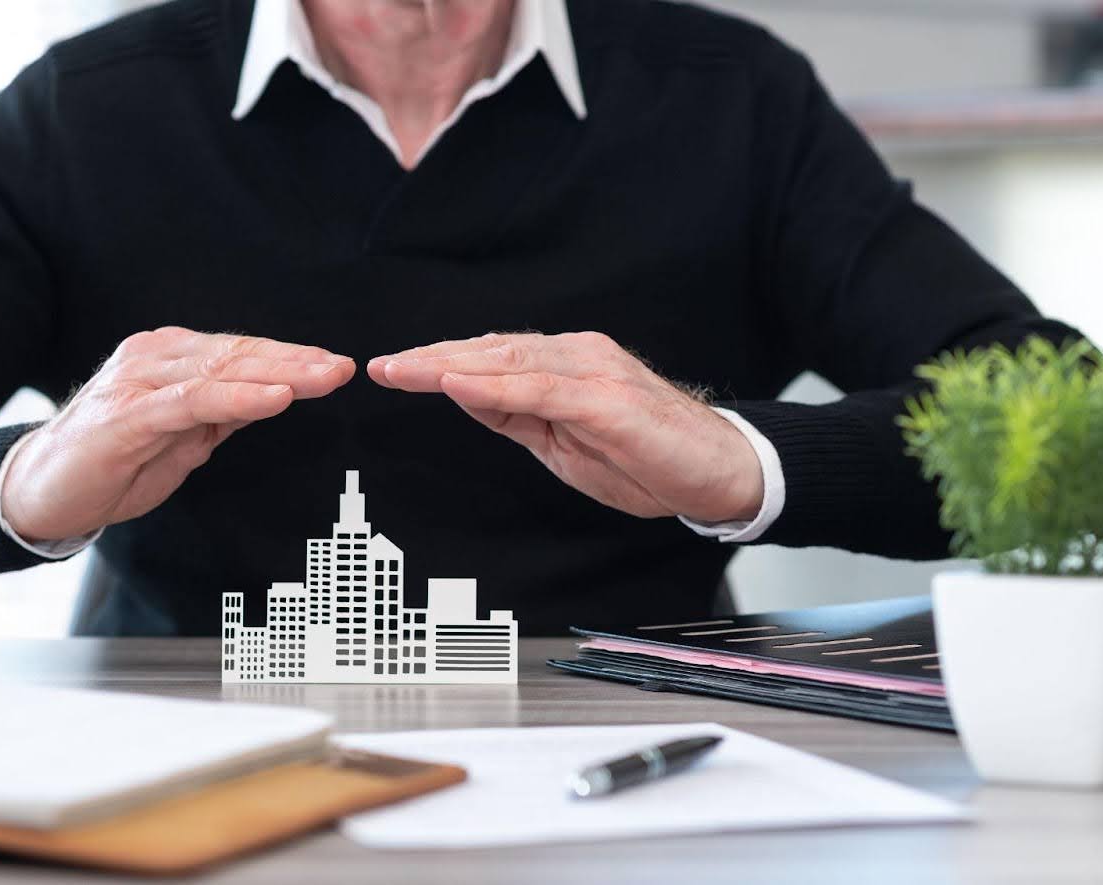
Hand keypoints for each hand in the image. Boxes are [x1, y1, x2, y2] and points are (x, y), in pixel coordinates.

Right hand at [2, 327, 353, 541]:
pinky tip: (275, 400)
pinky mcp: (128, 415)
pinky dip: (239, 399)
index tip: (334, 365)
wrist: (39, 493)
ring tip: (322, 378)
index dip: (290, 358)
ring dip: (279, 374)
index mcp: (169, 361)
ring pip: (222, 370)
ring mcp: (138, 383)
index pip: (239, 353)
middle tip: (343, 368)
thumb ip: (220, 415)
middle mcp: (153, 358)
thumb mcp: (181, 440)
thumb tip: (271, 397)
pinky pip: (193, 402)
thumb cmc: (109, 466)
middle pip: (238, 355)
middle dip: (296, 362)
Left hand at [367, 332, 762, 522]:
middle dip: (431, 359)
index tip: (392, 368)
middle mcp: (578, 356)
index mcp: (565, 366)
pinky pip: (541, 390)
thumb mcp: (562, 442)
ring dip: (451, 365)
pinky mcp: (609, 400)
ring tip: (405, 370)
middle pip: (492, 351)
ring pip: (510, 361)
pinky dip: (495, 387)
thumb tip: (465, 395)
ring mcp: (594, 374)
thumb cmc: (648, 458)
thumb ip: (516, 415)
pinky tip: (459, 386)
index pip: (492, 356)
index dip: (439, 360)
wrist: (719, 472)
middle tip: (382, 367)